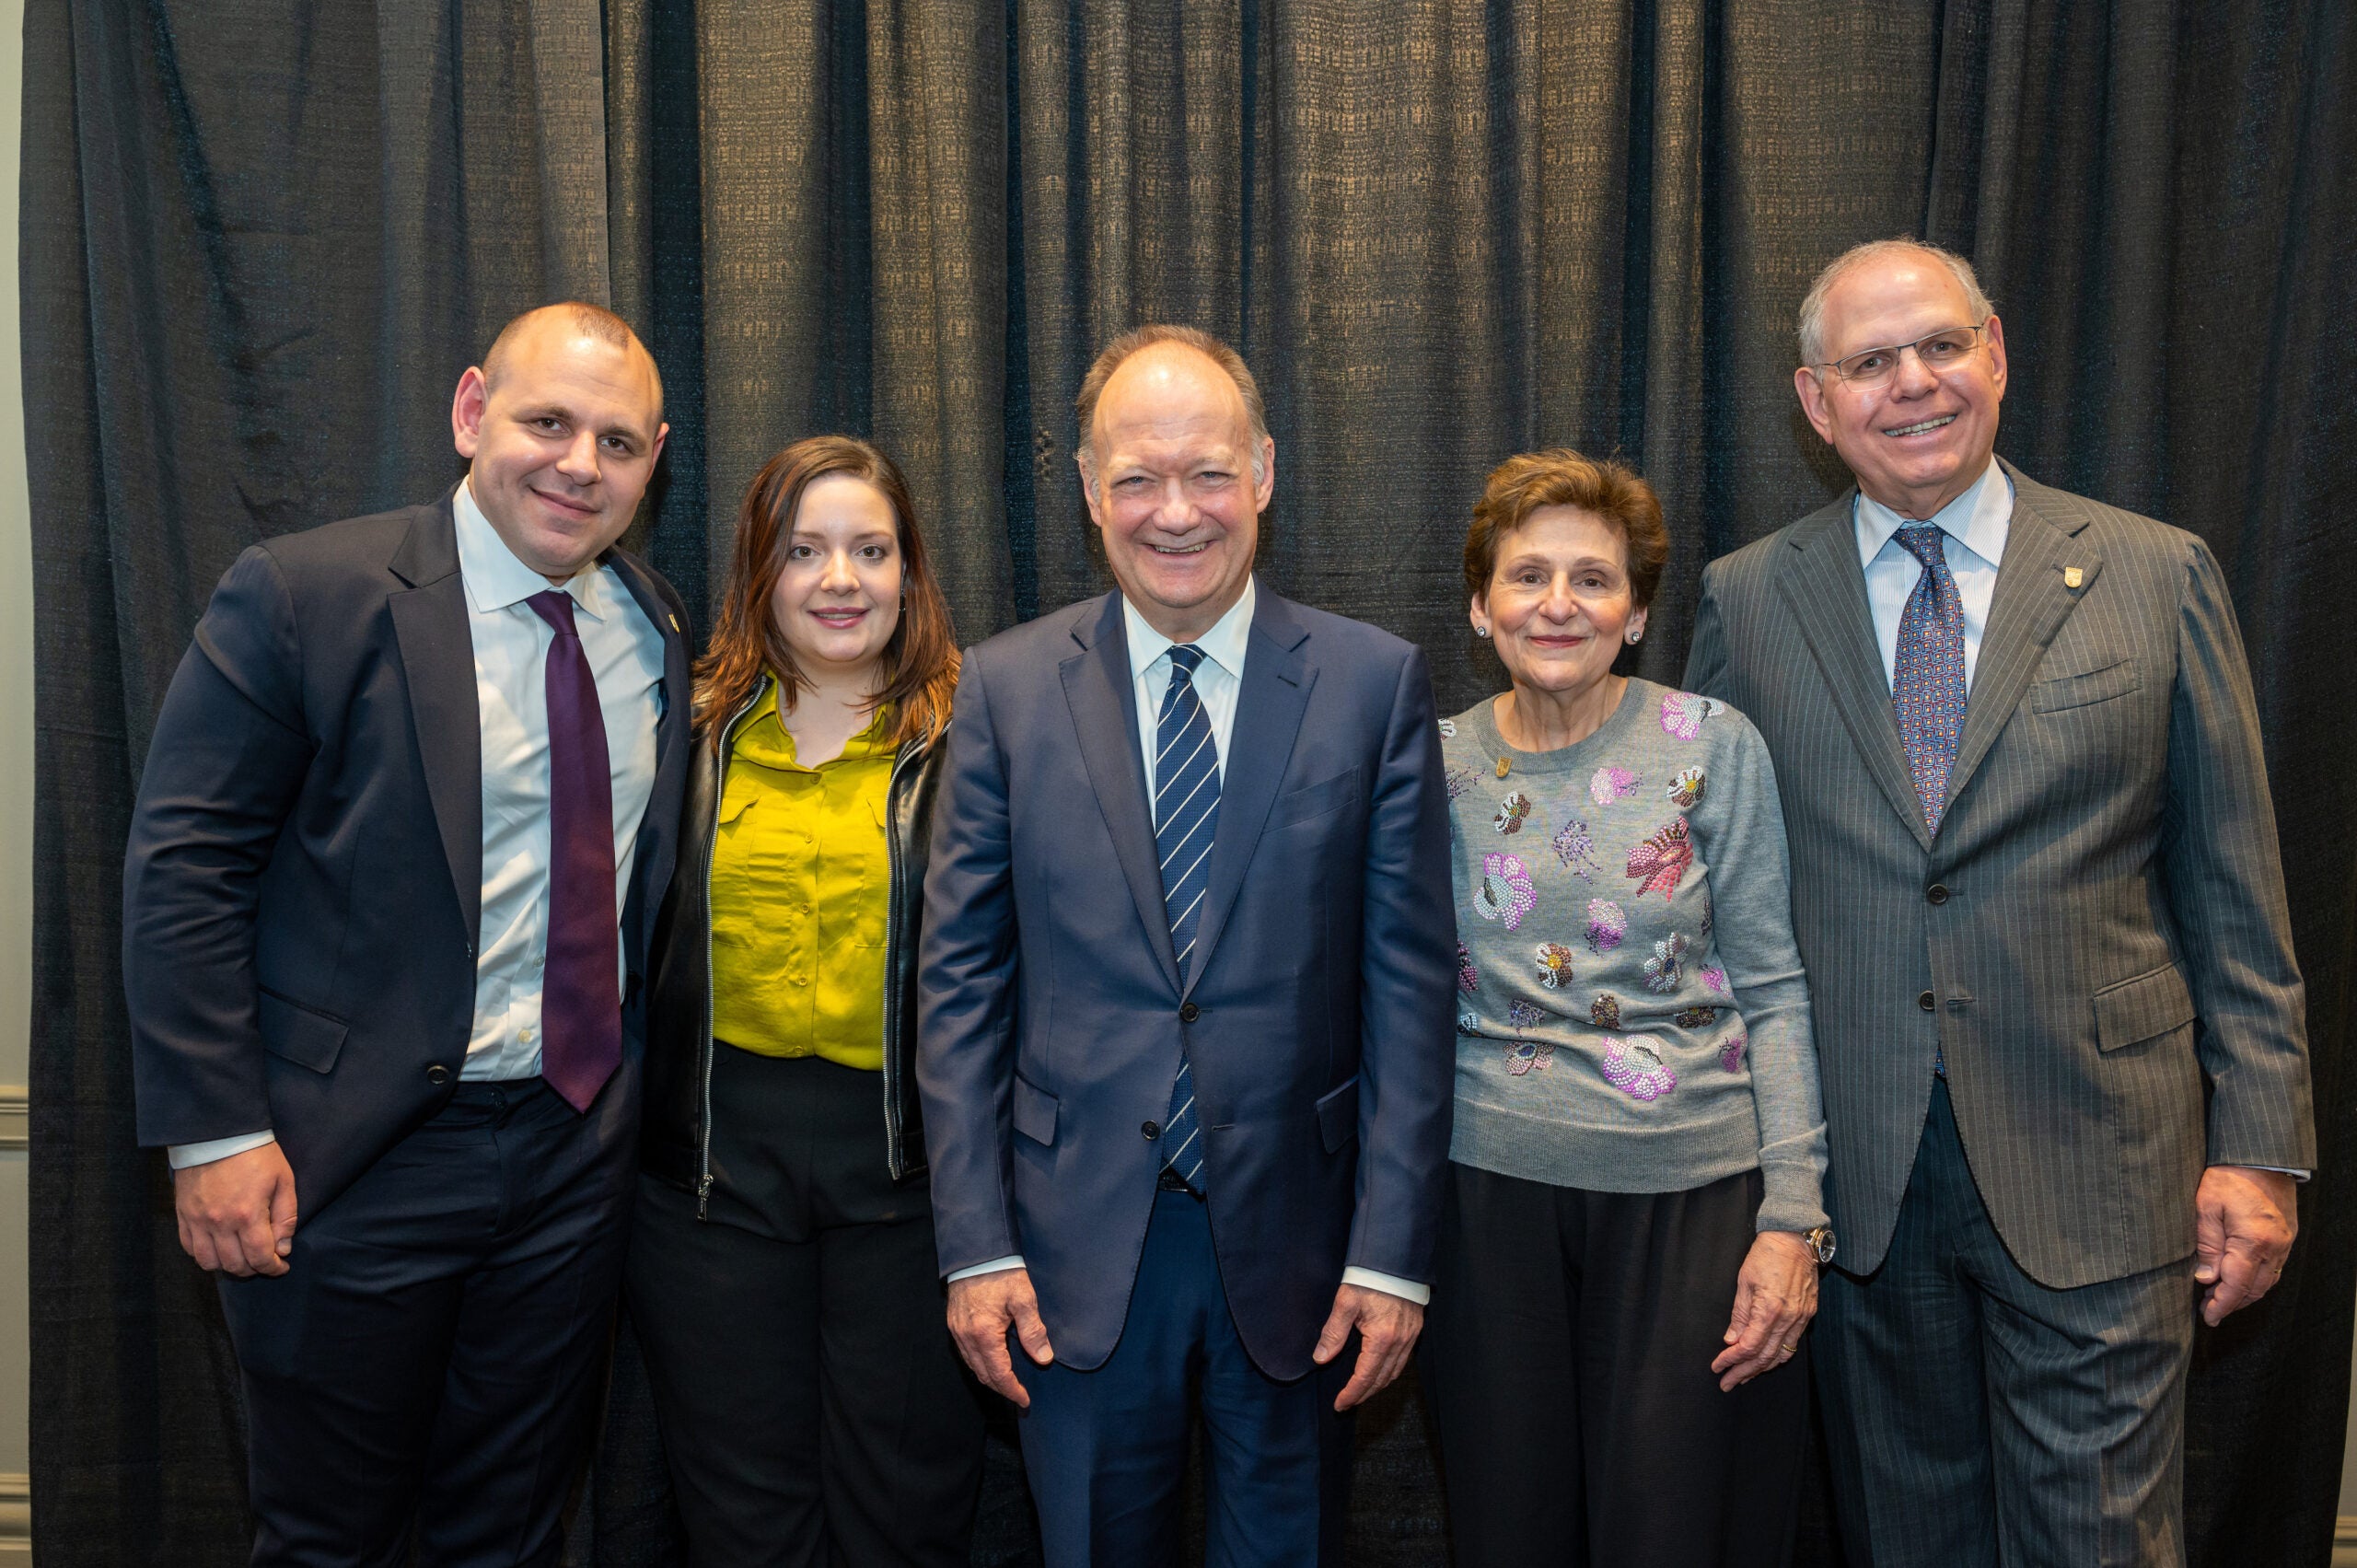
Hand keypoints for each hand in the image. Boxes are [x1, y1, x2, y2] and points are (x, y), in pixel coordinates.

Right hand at [172, 1142, 297, 1277]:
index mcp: (248, 1215)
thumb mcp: (283, 1180)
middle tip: (263, 1261)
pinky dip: (204, 1255)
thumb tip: (283, 1248)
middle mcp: (220, 1223)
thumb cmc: (256, 1154)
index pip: (260, 1258)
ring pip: (209, 1262)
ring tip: (241, 1257)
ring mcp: (197, 1220)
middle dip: (253, 1269)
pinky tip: (218, 1248)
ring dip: (227, 1266)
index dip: (273, 1268)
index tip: (280, 1267)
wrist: (218, 1132)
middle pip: (235, 1265)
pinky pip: (188, 1247)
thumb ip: (286, 1218)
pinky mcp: (183, 1214)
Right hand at [946, 1268, 1053, 1407]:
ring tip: (1007, 1382)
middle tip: (1018, 1395)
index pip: (999, 1374)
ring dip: (989, 1377)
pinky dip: (979, 1363)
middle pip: (983, 1374)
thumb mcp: (1024, 1299)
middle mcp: (966, 1337)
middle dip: (1001, 1388)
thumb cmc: (1002, 1272)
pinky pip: (965, 1353)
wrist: (976, 1250)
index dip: (1013, 1390)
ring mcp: (957, 1331)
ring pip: (972, 1365)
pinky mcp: (953, 1323)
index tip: (1025, 1400)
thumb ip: (1033, 1331)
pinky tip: (991, 1361)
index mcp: (985, 1334)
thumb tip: (1044, 1358)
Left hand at [1313, 1283, 1424, 1411]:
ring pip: (1394, 1373)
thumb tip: (1321, 1358)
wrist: (1395, 1259)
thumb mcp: (1345, 1302)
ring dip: (1377, 1386)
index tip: (1339, 1404)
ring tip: (1361, 1392)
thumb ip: (1333, 1333)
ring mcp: (1410, 1337)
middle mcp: (1399, 1342)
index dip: (1351, 1394)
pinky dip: (1389, 1372)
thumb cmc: (1369, 1277)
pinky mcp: (1414, 1330)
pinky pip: (1403, 1361)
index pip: (1365, 1377)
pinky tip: (1379, 1371)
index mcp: (1381, 1338)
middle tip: (1347, 1402)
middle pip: (1381, 1380)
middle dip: (1363, 1395)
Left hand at [1711, 1230, 1818, 1390]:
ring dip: (1761, 1368)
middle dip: (1744, 1372)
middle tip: (1727, 1383)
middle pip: (1765, 1357)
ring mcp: (1801, 1318)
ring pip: (1781, 1354)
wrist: (1795, 1238)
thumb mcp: (1744, 1282)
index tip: (1718, 1367)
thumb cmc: (1766, 1255)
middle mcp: (1789, 1319)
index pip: (1749, 1347)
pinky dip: (1778, 1356)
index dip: (1732, 1360)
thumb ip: (1740, 1315)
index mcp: (1770, 1310)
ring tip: (1744, 1376)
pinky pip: (1793, 1343)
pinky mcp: (1808, 1314)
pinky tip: (1767, 1360)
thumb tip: (1732, 1340)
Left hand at [2194, 1165, 2297, 1326]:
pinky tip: (2242, 1280)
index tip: (2208, 1317)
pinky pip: (2275, 1269)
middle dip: (2232, 1304)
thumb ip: (2207, 1245)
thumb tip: (2205, 1278)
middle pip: (2254, 1289)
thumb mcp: (2206, 1207)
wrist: (2261, 1155)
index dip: (2221, 1305)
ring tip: (2222, 1299)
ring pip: (2267, 1282)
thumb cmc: (2228, 1176)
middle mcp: (2274, 1248)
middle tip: (2209, 1310)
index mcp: (2253, 1242)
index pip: (2236, 1286)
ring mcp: (2285, 1243)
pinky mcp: (2287, 1236)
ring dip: (2245, 1294)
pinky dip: (2258, 1280)